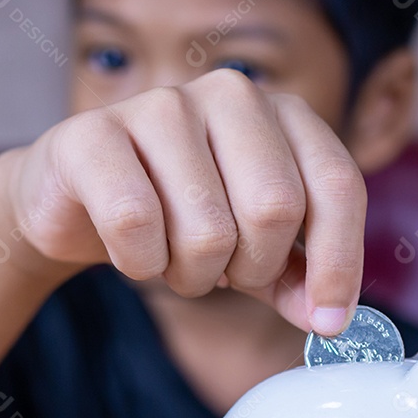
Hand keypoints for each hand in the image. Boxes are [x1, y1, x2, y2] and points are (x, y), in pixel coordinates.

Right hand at [4, 70, 364, 333]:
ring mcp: (162, 104)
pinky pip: (136, 223)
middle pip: (275, 210)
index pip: (337, 186)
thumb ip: (298, 279)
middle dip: (252, 268)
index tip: (330, 322)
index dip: (339, 262)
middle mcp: (232, 95)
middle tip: (226, 273)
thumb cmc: (180, 218)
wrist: (78, 200)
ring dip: (193, 274)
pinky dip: (140, 263)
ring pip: (208, 230)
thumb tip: (330, 320)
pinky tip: (132, 251)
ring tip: (174, 258)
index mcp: (286, 114)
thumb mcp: (254, 251)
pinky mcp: (93, 131)